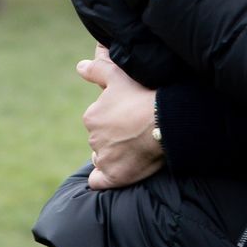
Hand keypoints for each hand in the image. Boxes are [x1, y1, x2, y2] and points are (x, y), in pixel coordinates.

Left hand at [77, 44, 163, 190]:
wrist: (167, 119)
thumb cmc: (144, 93)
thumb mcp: (119, 76)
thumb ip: (98, 69)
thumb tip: (80, 66)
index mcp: (92, 116)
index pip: (97, 119)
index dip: (114, 116)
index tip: (130, 113)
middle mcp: (93, 138)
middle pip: (101, 138)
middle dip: (114, 134)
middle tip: (136, 128)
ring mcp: (103, 159)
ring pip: (102, 157)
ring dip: (113, 153)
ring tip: (135, 145)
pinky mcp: (114, 176)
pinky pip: (100, 181)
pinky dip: (106, 176)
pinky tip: (118, 168)